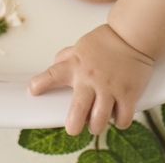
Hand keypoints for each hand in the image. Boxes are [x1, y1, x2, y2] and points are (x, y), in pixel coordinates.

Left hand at [28, 23, 153, 135]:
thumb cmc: (106, 40)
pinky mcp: (128, 93)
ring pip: (100, 119)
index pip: (53, 74)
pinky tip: (117, 118)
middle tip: (73, 128)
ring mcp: (110, 87)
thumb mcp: (82, 45)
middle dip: (73, 125)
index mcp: (76, 66)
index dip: (41, 83)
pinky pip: (123, 118)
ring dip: (96, 126)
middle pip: (78, 109)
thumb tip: (55, 62)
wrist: (132, 36)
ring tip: (96, 124)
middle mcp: (91, 78)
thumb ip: (67, 56)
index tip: (33, 91)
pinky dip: (119, 123)